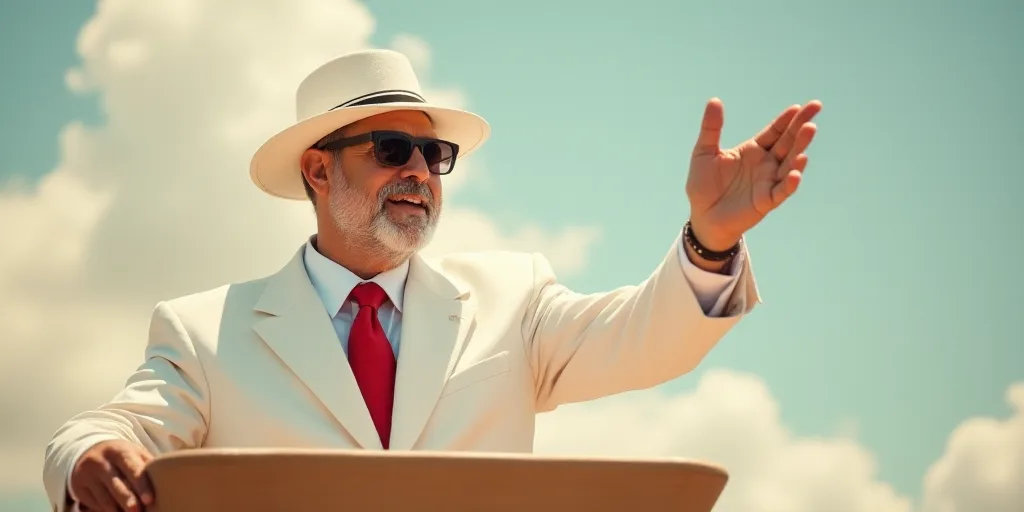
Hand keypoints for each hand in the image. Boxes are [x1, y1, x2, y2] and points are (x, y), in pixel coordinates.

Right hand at [70, 440, 154, 511]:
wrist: (88, 451)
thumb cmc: (121, 456)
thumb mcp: (134, 453)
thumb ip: (147, 464)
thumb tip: (166, 479)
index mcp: (119, 450)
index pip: (132, 469)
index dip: (141, 486)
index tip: (149, 500)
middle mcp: (101, 462)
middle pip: (116, 486)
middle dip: (128, 500)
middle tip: (138, 511)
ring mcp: (87, 475)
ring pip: (104, 499)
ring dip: (118, 510)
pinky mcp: (78, 488)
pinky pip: (94, 504)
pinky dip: (106, 511)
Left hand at [685, 98, 821, 249]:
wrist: (702, 216)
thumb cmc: (703, 185)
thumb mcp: (704, 152)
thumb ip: (711, 128)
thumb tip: (714, 100)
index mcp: (753, 150)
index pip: (775, 131)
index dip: (787, 119)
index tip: (799, 107)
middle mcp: (766, 164)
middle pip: (787, 142)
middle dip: (801, 126)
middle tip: (815, 108)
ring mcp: (768, 182)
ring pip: (789, 163)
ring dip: (800, 148)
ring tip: (809, 131)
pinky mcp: (766, 201)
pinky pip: (781, 191)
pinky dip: (790, 182)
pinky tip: (795, 172)